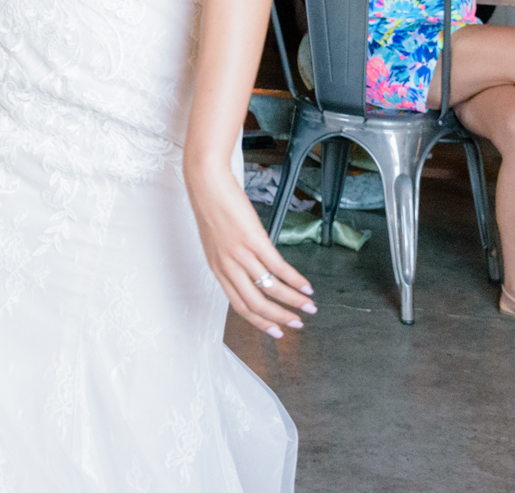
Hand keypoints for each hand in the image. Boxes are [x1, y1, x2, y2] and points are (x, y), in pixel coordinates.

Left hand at [186, 160, 314, 338]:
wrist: (205, 182)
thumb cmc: (210, 207)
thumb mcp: (216, 241)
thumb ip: (231, 259)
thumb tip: (252, 273)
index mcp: (217, 268)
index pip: (239, 305)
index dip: (260, 322)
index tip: (276, 331)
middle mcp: (227, 266)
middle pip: (256, 303)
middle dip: (280, 317)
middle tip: (298, 324)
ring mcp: (240, 253)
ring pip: (270, 288)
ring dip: (293, 301)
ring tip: (309, 306)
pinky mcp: (254, 239)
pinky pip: (278, 267)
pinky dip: (295, 280)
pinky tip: (306, 285)